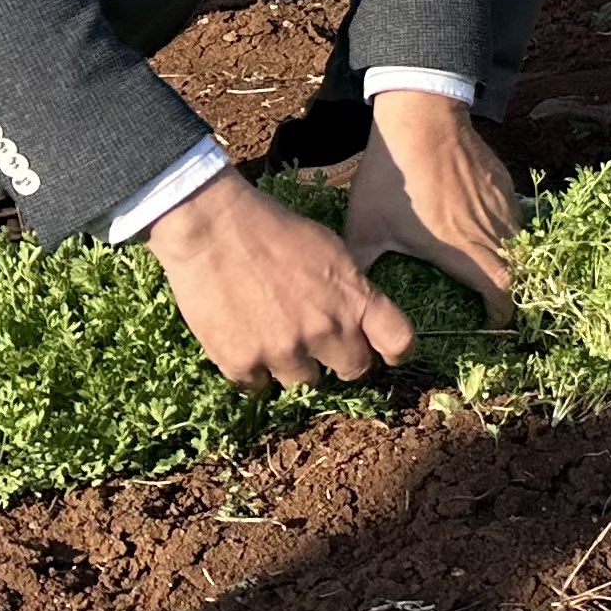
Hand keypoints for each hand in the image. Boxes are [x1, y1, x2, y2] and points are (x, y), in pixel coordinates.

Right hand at [146, 168, 414, 389]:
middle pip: (353, 369)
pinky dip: (253, 368)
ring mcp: (283, 351)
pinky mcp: (242, 363)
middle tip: (321, 343)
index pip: (398, 341)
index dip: (395, 352)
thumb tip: (359, 316)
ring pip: (304, 383)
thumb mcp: (330, 249)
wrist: (211, 227)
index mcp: (354, 297)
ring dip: (293, 365)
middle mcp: (325, 330)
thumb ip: (349, 288)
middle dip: (341, 359)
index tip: (385, 353)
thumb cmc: (272, 229)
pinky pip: (258, 384)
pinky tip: (244, 338)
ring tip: (274, 334)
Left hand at [342, 88, 522, 329]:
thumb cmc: (393, 177)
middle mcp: (492, 230)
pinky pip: (514, 215)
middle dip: (514, 290)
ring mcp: (502, 204)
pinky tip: (482, 227)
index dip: (504, 313)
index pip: (503, 291)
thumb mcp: (365, 227)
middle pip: (521, 269)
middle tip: (497, 301)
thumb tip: (343, 296)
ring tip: (492, 269)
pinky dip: (506, 231)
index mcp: (463, 250)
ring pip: (520, 242)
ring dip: (512, 260)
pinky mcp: (502, 183)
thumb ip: (360, 265)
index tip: (493, 322)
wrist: (420, 117)